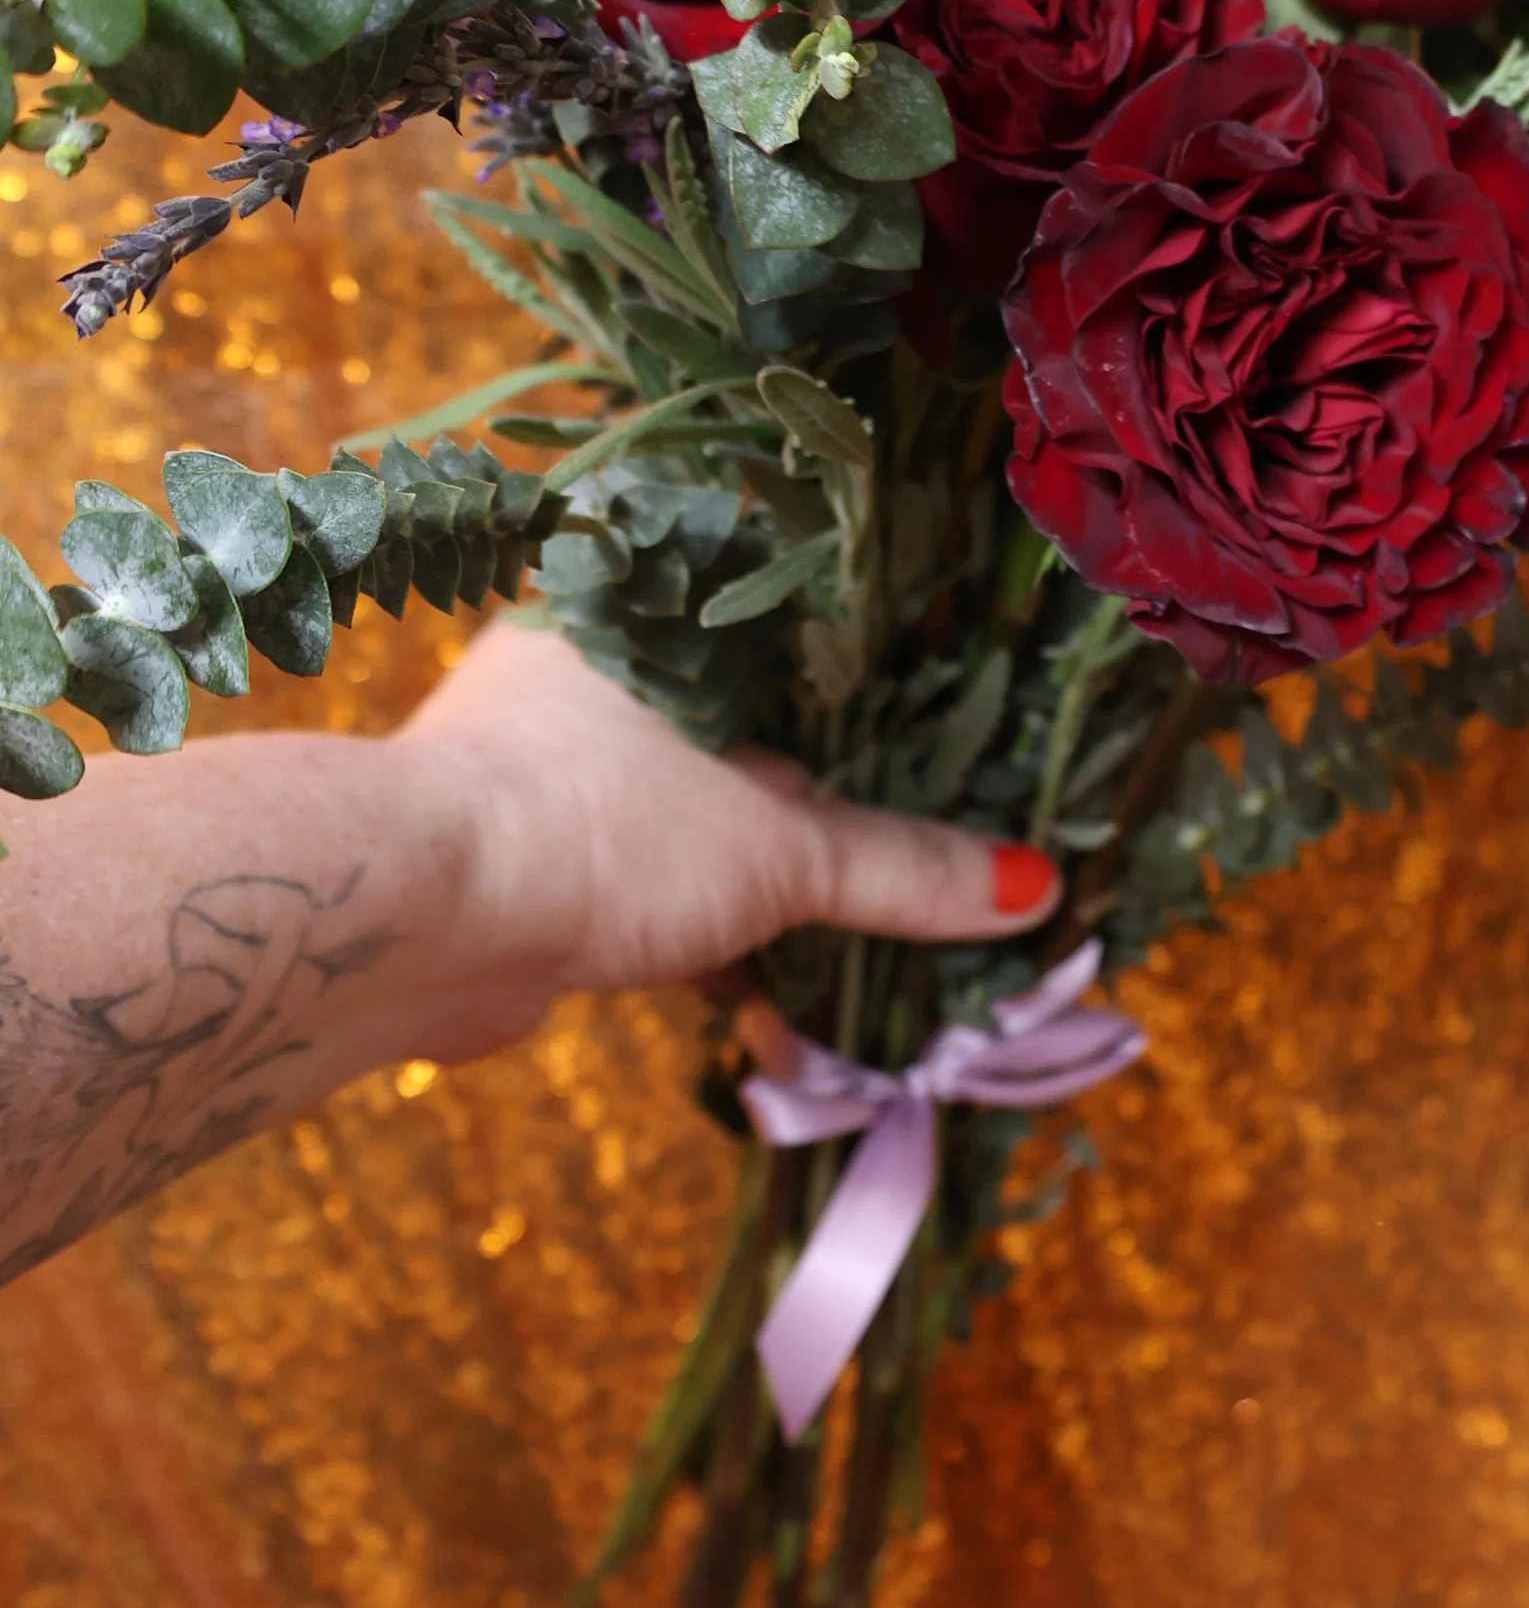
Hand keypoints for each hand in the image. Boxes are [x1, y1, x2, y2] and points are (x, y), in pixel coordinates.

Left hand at [392, 622, 1057, 1065]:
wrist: (413, 926)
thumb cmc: (603, 829)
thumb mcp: (782, 847)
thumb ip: (904, 867)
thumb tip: (1036, 885)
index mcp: (638, 616)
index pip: (770, 622)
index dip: (854, 675)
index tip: (929, 722)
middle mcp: (576, 671)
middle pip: (727, 731)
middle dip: (807, 807)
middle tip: (900, 845)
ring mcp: (531, 768)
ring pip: (680, 816)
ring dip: (748, 885)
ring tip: (838, 934)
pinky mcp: (508, 861)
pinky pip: (632, 885)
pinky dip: (691, 934)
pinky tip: (751, 991)